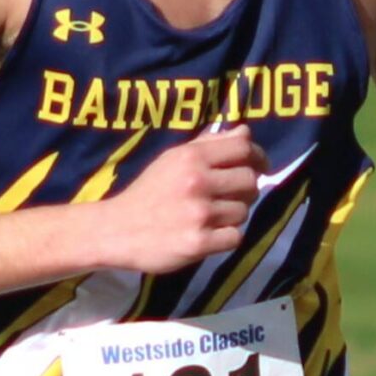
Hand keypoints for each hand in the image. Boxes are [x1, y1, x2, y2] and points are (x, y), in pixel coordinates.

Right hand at [99, 126, 267, 274]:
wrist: (116, 230)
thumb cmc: (148, 193)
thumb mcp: (172, 159)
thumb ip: (209, 144)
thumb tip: (245, 133)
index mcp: (191, 157)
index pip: (244, 149)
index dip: (258, 158)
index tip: (259, 167)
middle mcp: (197, 182)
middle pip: (250, 182)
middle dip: (246, 190)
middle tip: (232, 197)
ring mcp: (199, 214)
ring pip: (243, 212)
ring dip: (234, 216)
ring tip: (212, 217)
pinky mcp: (199, 243)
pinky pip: (235, 237)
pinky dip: (226, 238)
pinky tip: (209, 235)